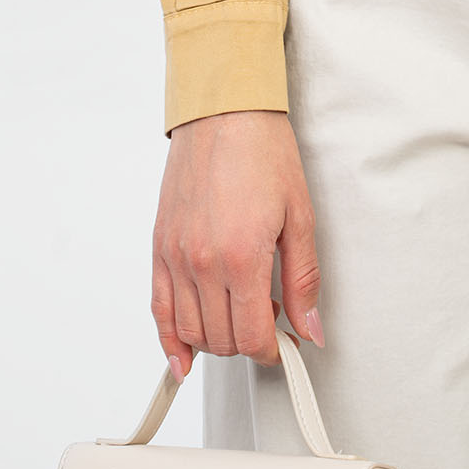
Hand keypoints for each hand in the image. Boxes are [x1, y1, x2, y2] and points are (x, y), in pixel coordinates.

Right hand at [152, 109, 324, 377]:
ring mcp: (176, 257)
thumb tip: (309, 327)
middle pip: (220, 340)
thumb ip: (303, 280)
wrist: (224, 112)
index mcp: (242, 256)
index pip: (251, 337)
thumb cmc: (263, 152)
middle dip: (248, 343)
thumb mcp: (300, 215)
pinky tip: (182, 356)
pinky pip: (159, 310)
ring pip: (190, 331)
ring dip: (217, 340)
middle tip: (270, 322)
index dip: (272, 350)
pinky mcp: (159, 248)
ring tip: (240, 317)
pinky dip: (170, 340)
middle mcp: (203, 263)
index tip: (284, 343)